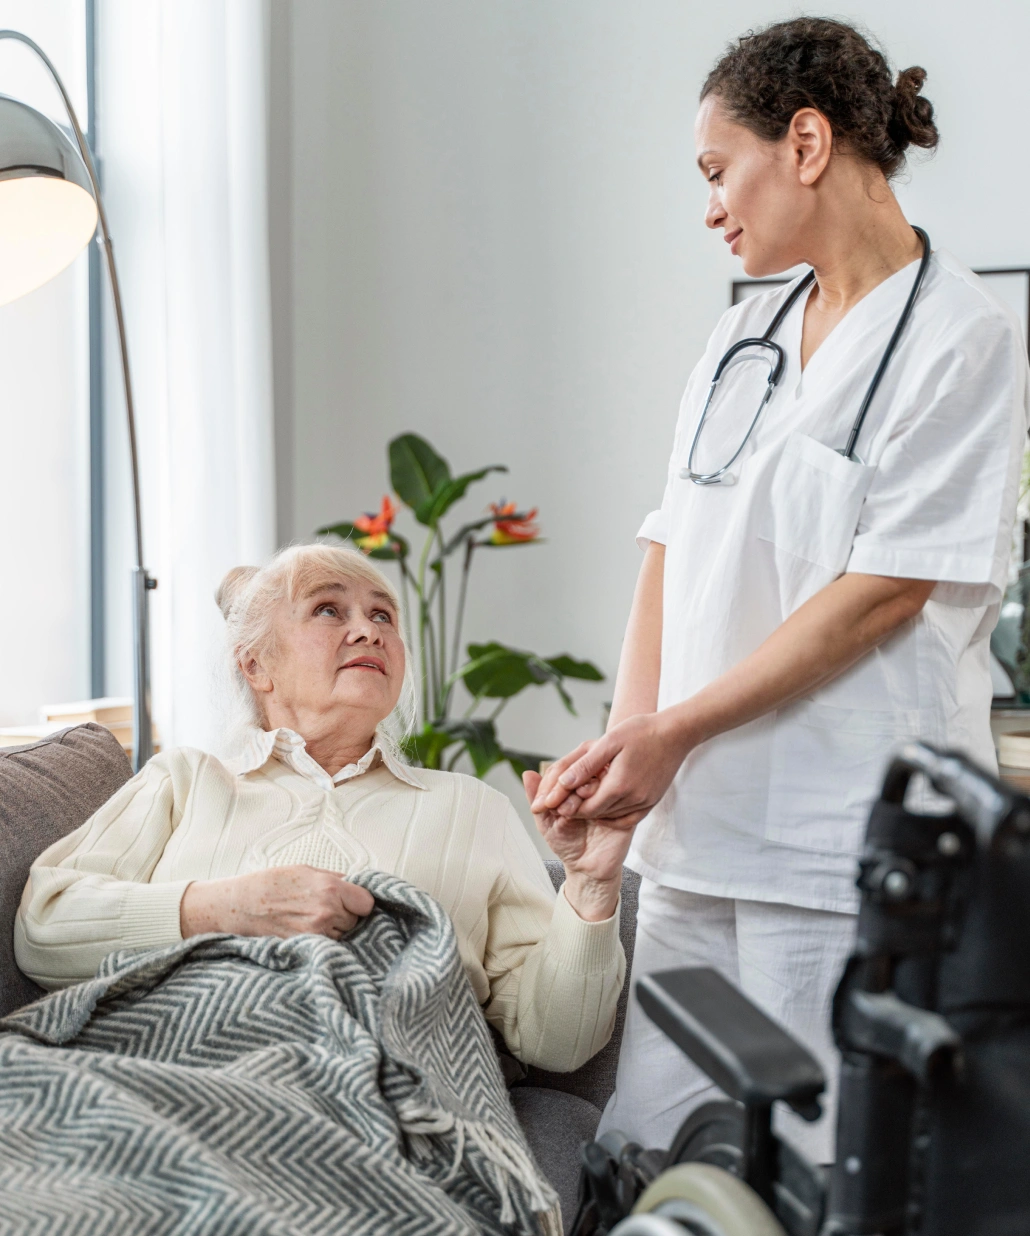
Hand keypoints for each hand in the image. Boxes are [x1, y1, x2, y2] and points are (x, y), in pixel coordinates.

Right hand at [180, 865, 374, 939]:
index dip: (360, 902)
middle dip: (346, 915)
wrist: (239, 906)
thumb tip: (355, 884)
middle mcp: (327, 913)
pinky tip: (306, 931)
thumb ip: (334, 879)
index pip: (367, 903)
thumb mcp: (305, 871)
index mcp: (330, 889)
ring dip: (334, 930)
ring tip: (310, 920)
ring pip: (343, 936)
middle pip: (356, 921)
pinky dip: (322, 942)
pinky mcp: (305, 949)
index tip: (352, 901)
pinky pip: (327, 947)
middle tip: (323, 909)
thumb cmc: (269, 884)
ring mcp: (316, 935)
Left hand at [523, 771, 639, 921]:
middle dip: (572, 786)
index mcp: (577, 787)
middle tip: (562, 805)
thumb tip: (527, 774)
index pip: (570, 771)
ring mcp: (612, 799)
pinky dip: (605, 805)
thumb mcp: (546, 820)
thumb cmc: (566, 843)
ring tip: (573, 811)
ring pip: (604, 783)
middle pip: (589, 773)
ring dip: (587, 792)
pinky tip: (594, 817)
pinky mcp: (627, 812)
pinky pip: (620, 800)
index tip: (548, 800)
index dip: (557, 781)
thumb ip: (537, 798)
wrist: (587, 868)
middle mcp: (596, 790)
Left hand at [537, 712, 691, 821]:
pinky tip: (605, 806)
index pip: (586, 808)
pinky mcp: (653, 801)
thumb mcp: (609, 742)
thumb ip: (586, 765)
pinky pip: (629, 818)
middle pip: (598, 814)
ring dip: (596, 811)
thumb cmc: (641, 731)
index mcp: (619, 785)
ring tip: (582, 799)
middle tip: (566, 801)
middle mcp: (633, 799)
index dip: (569, 806)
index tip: (559, 800)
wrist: (676, 733)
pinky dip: (614, 817)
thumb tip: (563, 783)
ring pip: (612, 817)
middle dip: (579, 809)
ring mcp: (645, 802)